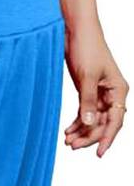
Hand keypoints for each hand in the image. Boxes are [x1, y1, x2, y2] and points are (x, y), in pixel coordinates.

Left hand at [64, 22, 127, 157]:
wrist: (76, 32)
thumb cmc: (86, 48)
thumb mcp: (86, 77)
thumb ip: (87, 101)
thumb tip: (89, 124)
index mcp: (119, 90)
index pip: (116, 120)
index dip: (107, 138)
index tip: (98, 153)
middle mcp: (112, 94)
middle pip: (104, 123)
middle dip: (89, 136)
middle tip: (72, 146)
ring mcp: (100, 93)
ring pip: (94, 120)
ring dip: (82, 131)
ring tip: (67, 141)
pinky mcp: (88, 91)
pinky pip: (86, 112)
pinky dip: (78, 122)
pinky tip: (68, 131)